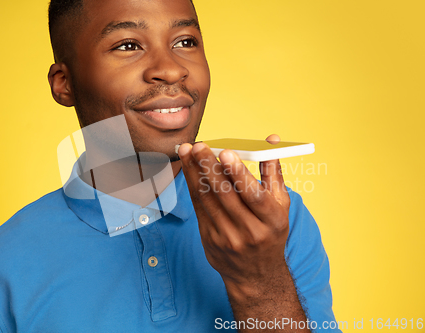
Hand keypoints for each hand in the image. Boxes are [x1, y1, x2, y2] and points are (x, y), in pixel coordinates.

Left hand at [178, 134, 290, 296]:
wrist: (256, 275)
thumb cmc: (270, 233)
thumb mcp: (281, 206)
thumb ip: (274, 172)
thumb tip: (271, 140)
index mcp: (272, 221)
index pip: (254, 195)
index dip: (239, 173)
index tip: (226, 152)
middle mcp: (249, 231)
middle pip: (226, 195)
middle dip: (209, 167)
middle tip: (200, 145)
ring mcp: (227, 237)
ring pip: (207, 200)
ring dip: (195, 173)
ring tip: (188, 151)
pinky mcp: (209, 239)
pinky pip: (199, 208)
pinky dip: (192, 186)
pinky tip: (188, 169)